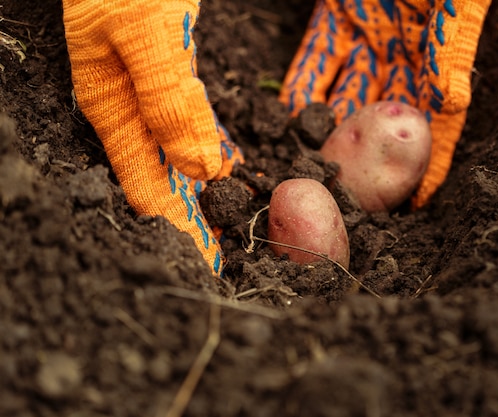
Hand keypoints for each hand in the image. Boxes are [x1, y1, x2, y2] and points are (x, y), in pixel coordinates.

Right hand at [62, 0, 242, 274]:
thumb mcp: (146, 36)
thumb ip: (169, 102)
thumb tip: (200, 168)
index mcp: (113, 109)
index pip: (148, 191)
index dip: (180, 230)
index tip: (206, 266)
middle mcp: (127, 110)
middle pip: (162, 181)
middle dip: (192, 220)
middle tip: (220, 258)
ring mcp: (143, 94)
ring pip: (175, 156)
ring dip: (201, 191)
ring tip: (223, 224)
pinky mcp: (162, 76)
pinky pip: (185, 124)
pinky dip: (205, 149)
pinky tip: (221, 164)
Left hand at [280, 0, 490, 206]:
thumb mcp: (455, 5)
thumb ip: (451, 46)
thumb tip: (449, 101)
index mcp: (438, 54)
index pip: (435, 120)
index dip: (428, 161)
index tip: (417, 202)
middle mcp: (402, 54)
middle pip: (385, 117)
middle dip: (370, 158)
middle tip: (351, 197)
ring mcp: (367, 37)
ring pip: (346, 94)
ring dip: (330, 130)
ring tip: (312, 166)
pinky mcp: (336, 19)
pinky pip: (318, 59)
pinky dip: (305, 87)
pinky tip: (289, 115)